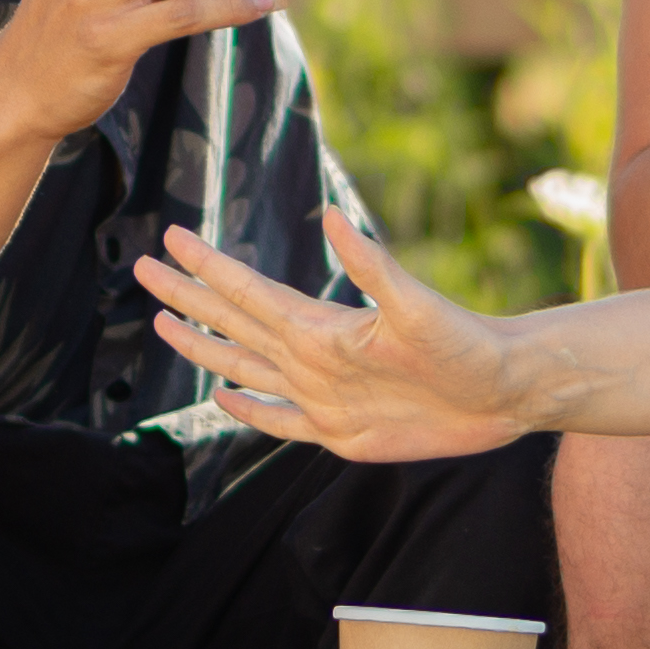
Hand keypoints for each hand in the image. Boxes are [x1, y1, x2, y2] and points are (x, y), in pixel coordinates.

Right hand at [145, 204, 529, 460]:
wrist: (505, 392)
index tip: (171, 239)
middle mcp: (312, 356)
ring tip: (167, 324)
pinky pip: (279, 422)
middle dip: (189, 297)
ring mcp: (322, 394)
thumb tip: (333, 216)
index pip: (248, 292)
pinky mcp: (339, 432)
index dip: (208, 268)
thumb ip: (372, 265)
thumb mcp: (418, 305)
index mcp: (321, 327)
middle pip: (234, 323)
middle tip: (144, 268)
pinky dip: (247, 411)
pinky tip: (223, 396)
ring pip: (245, 367)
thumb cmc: (467, 345)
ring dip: (205, 346)